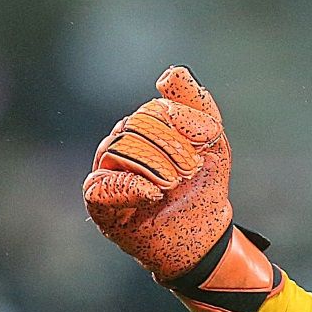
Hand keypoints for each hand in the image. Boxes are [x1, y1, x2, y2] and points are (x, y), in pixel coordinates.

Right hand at [83, 67, 281, 311]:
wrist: (203, 235)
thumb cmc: (204, 186)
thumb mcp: (212, 140)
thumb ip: (197, 102)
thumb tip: (165, 77)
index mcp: (144, 128)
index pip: (153, 111)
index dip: (178, 127)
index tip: (201, 154)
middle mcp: (120, 145)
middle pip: (133, 127)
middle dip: (168, 148)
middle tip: (189, 173)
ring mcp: (107, 173)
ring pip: (118, 149)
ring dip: (154, 166)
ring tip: (173, 185)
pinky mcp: (99, 203)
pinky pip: (99, 185)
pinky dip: (129, 187)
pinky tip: (153, 193)